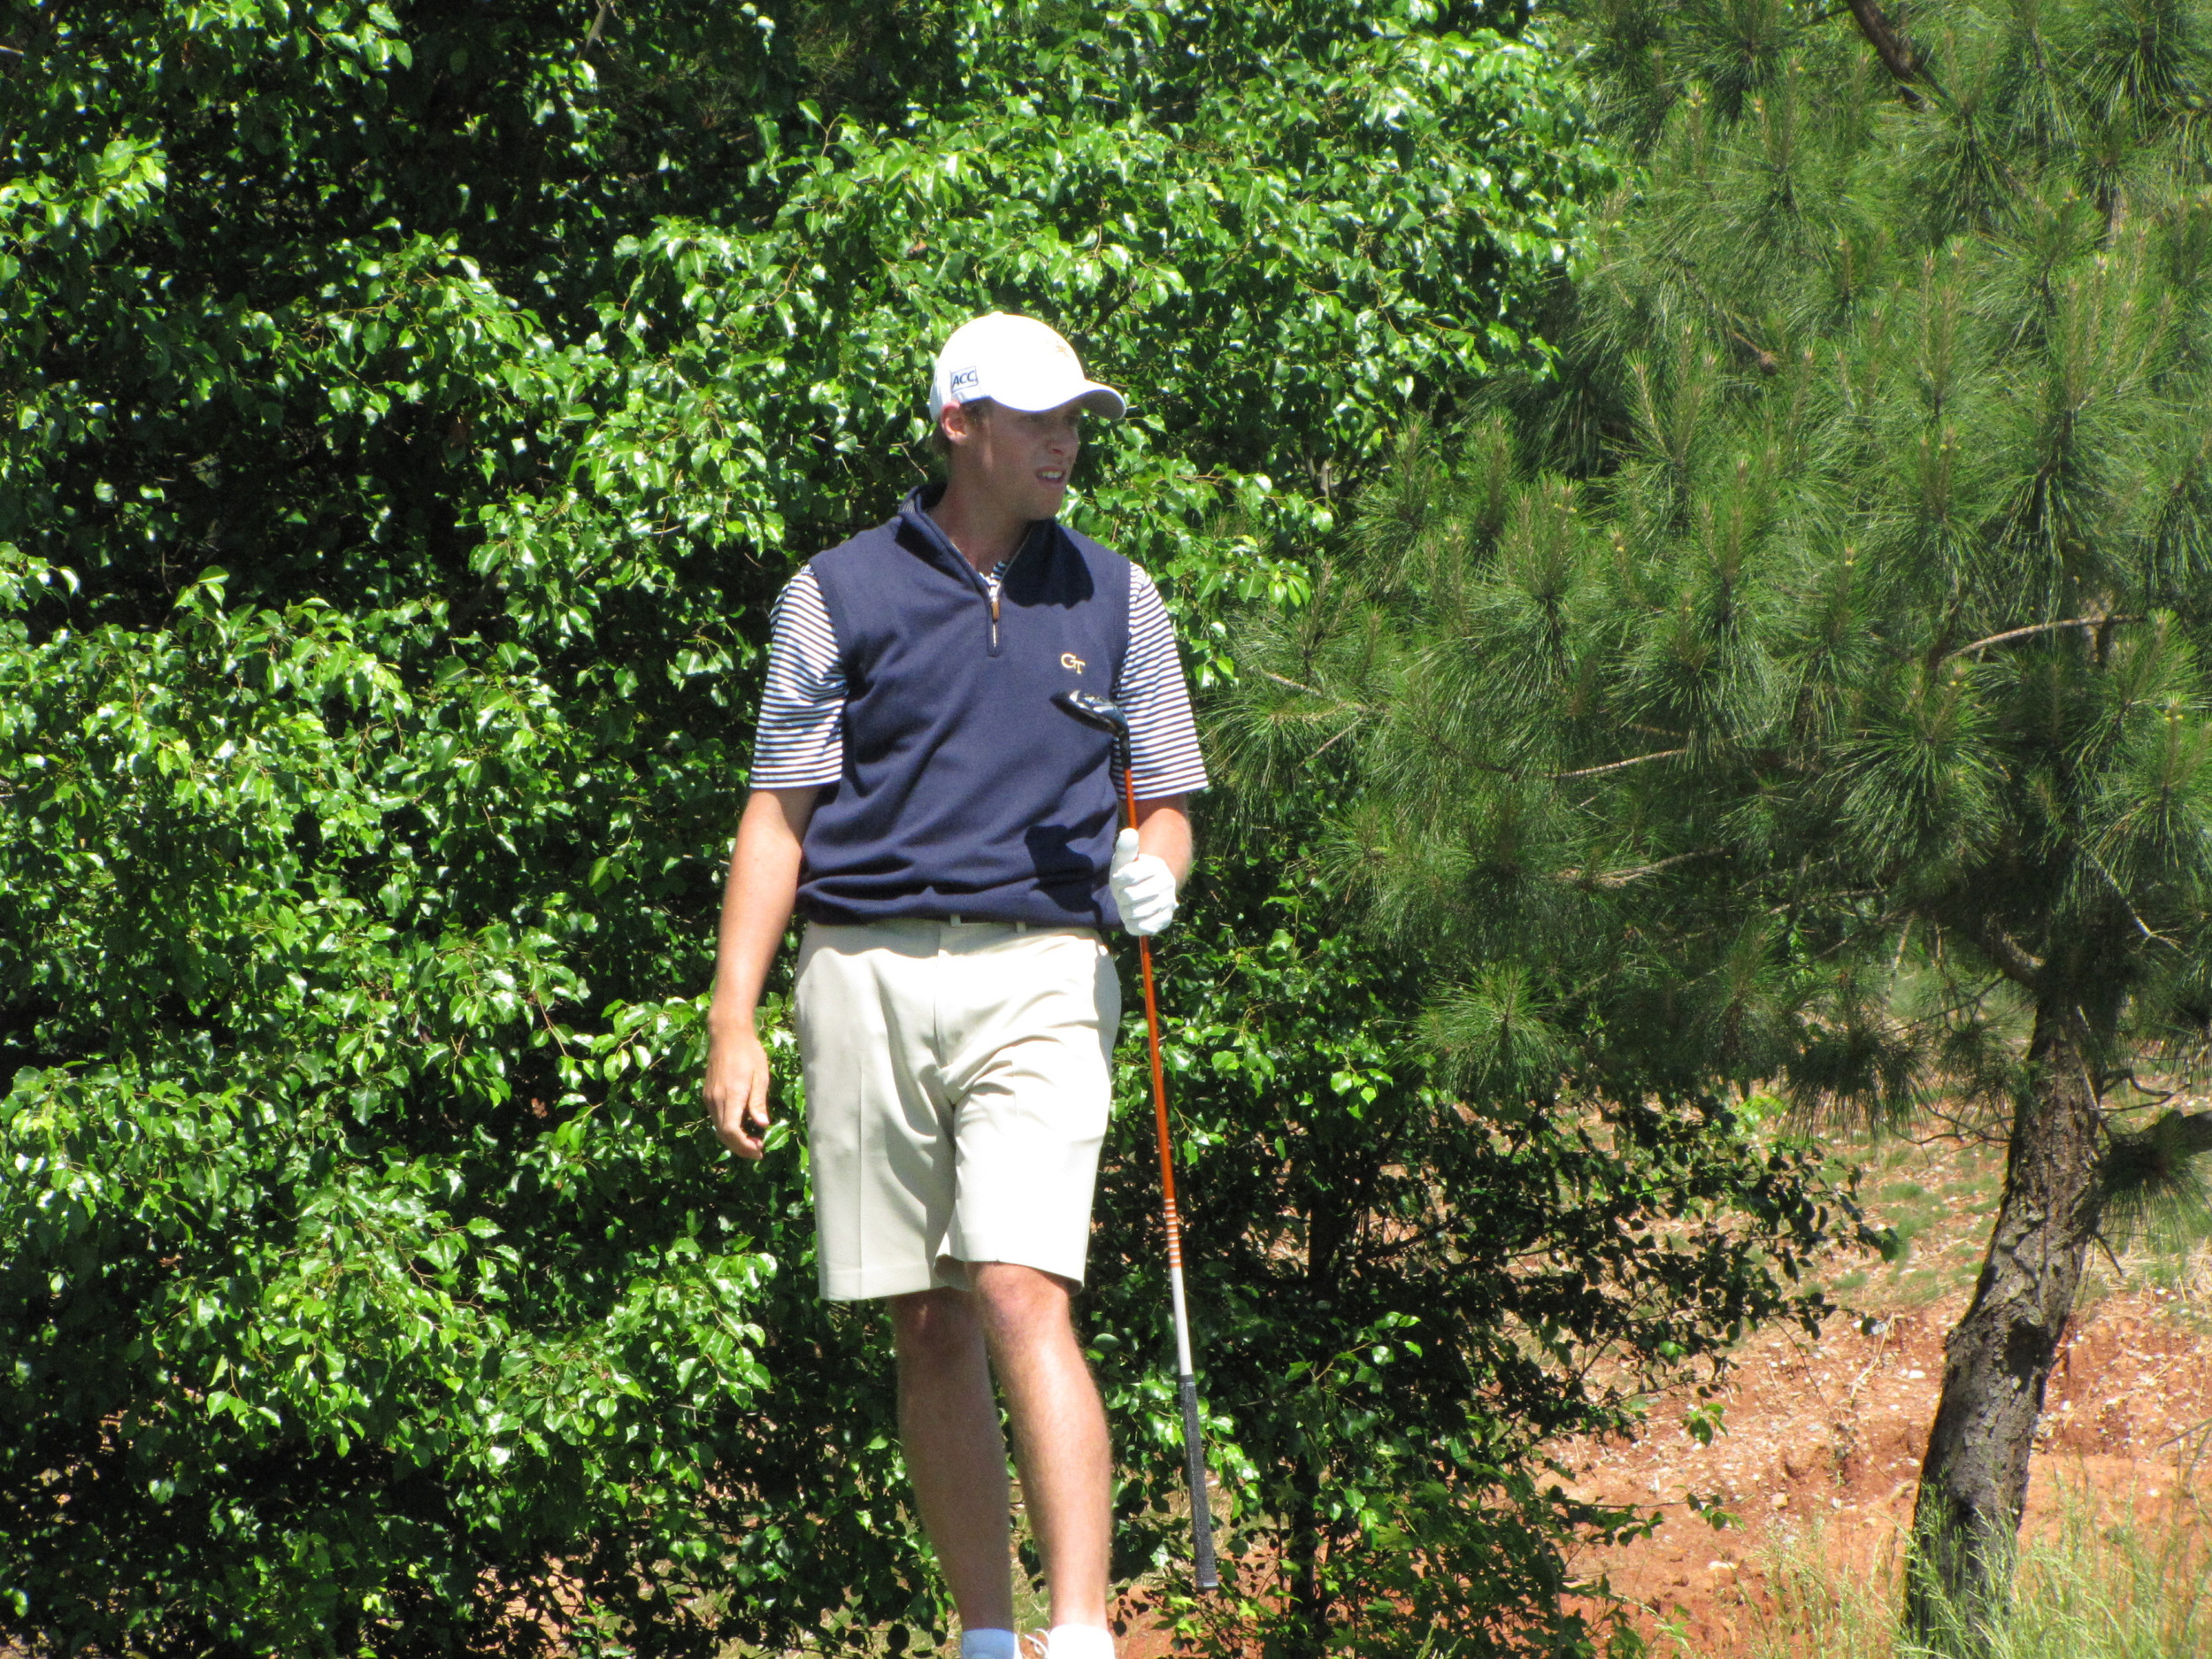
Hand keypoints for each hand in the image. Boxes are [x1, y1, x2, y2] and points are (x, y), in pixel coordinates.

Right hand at [704, 1022, 773, 1158]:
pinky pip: (716, 1119)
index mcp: (732, 1095)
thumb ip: (758, 1101)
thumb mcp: (761, 1076)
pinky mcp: (708, 1095)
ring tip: (753, 1141)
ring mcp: (710, 1098)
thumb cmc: (749, 1053)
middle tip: (759, 1151)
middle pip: (723, 1135)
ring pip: (718, 1128)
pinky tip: (742, 1127)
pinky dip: (728, 1129)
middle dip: (740, 1148)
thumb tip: (763, 1125)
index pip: (731, 1131)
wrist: (727, 1035)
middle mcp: (716, 1099)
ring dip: (734, 1140)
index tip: (759, 1150)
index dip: (744, 1146)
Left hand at [1109, 826, 1178, 934]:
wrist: (1143, 892)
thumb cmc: (1129, 874)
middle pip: (1130, 896)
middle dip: (1121, 897)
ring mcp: (1168, 902)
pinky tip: (1134, 917)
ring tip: (1129, 905)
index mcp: (1156, 866)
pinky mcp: (1166, 920)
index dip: (1118, 880)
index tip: (1121, 879)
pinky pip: (1142, 928)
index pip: (1127, 876)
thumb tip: (1129, 833)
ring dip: (1125, 911)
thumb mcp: (1124, 860)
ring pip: (1135, 913)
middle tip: (1125, 894)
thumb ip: (1125, 848)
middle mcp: (1167, 883)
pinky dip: (1132, 924)